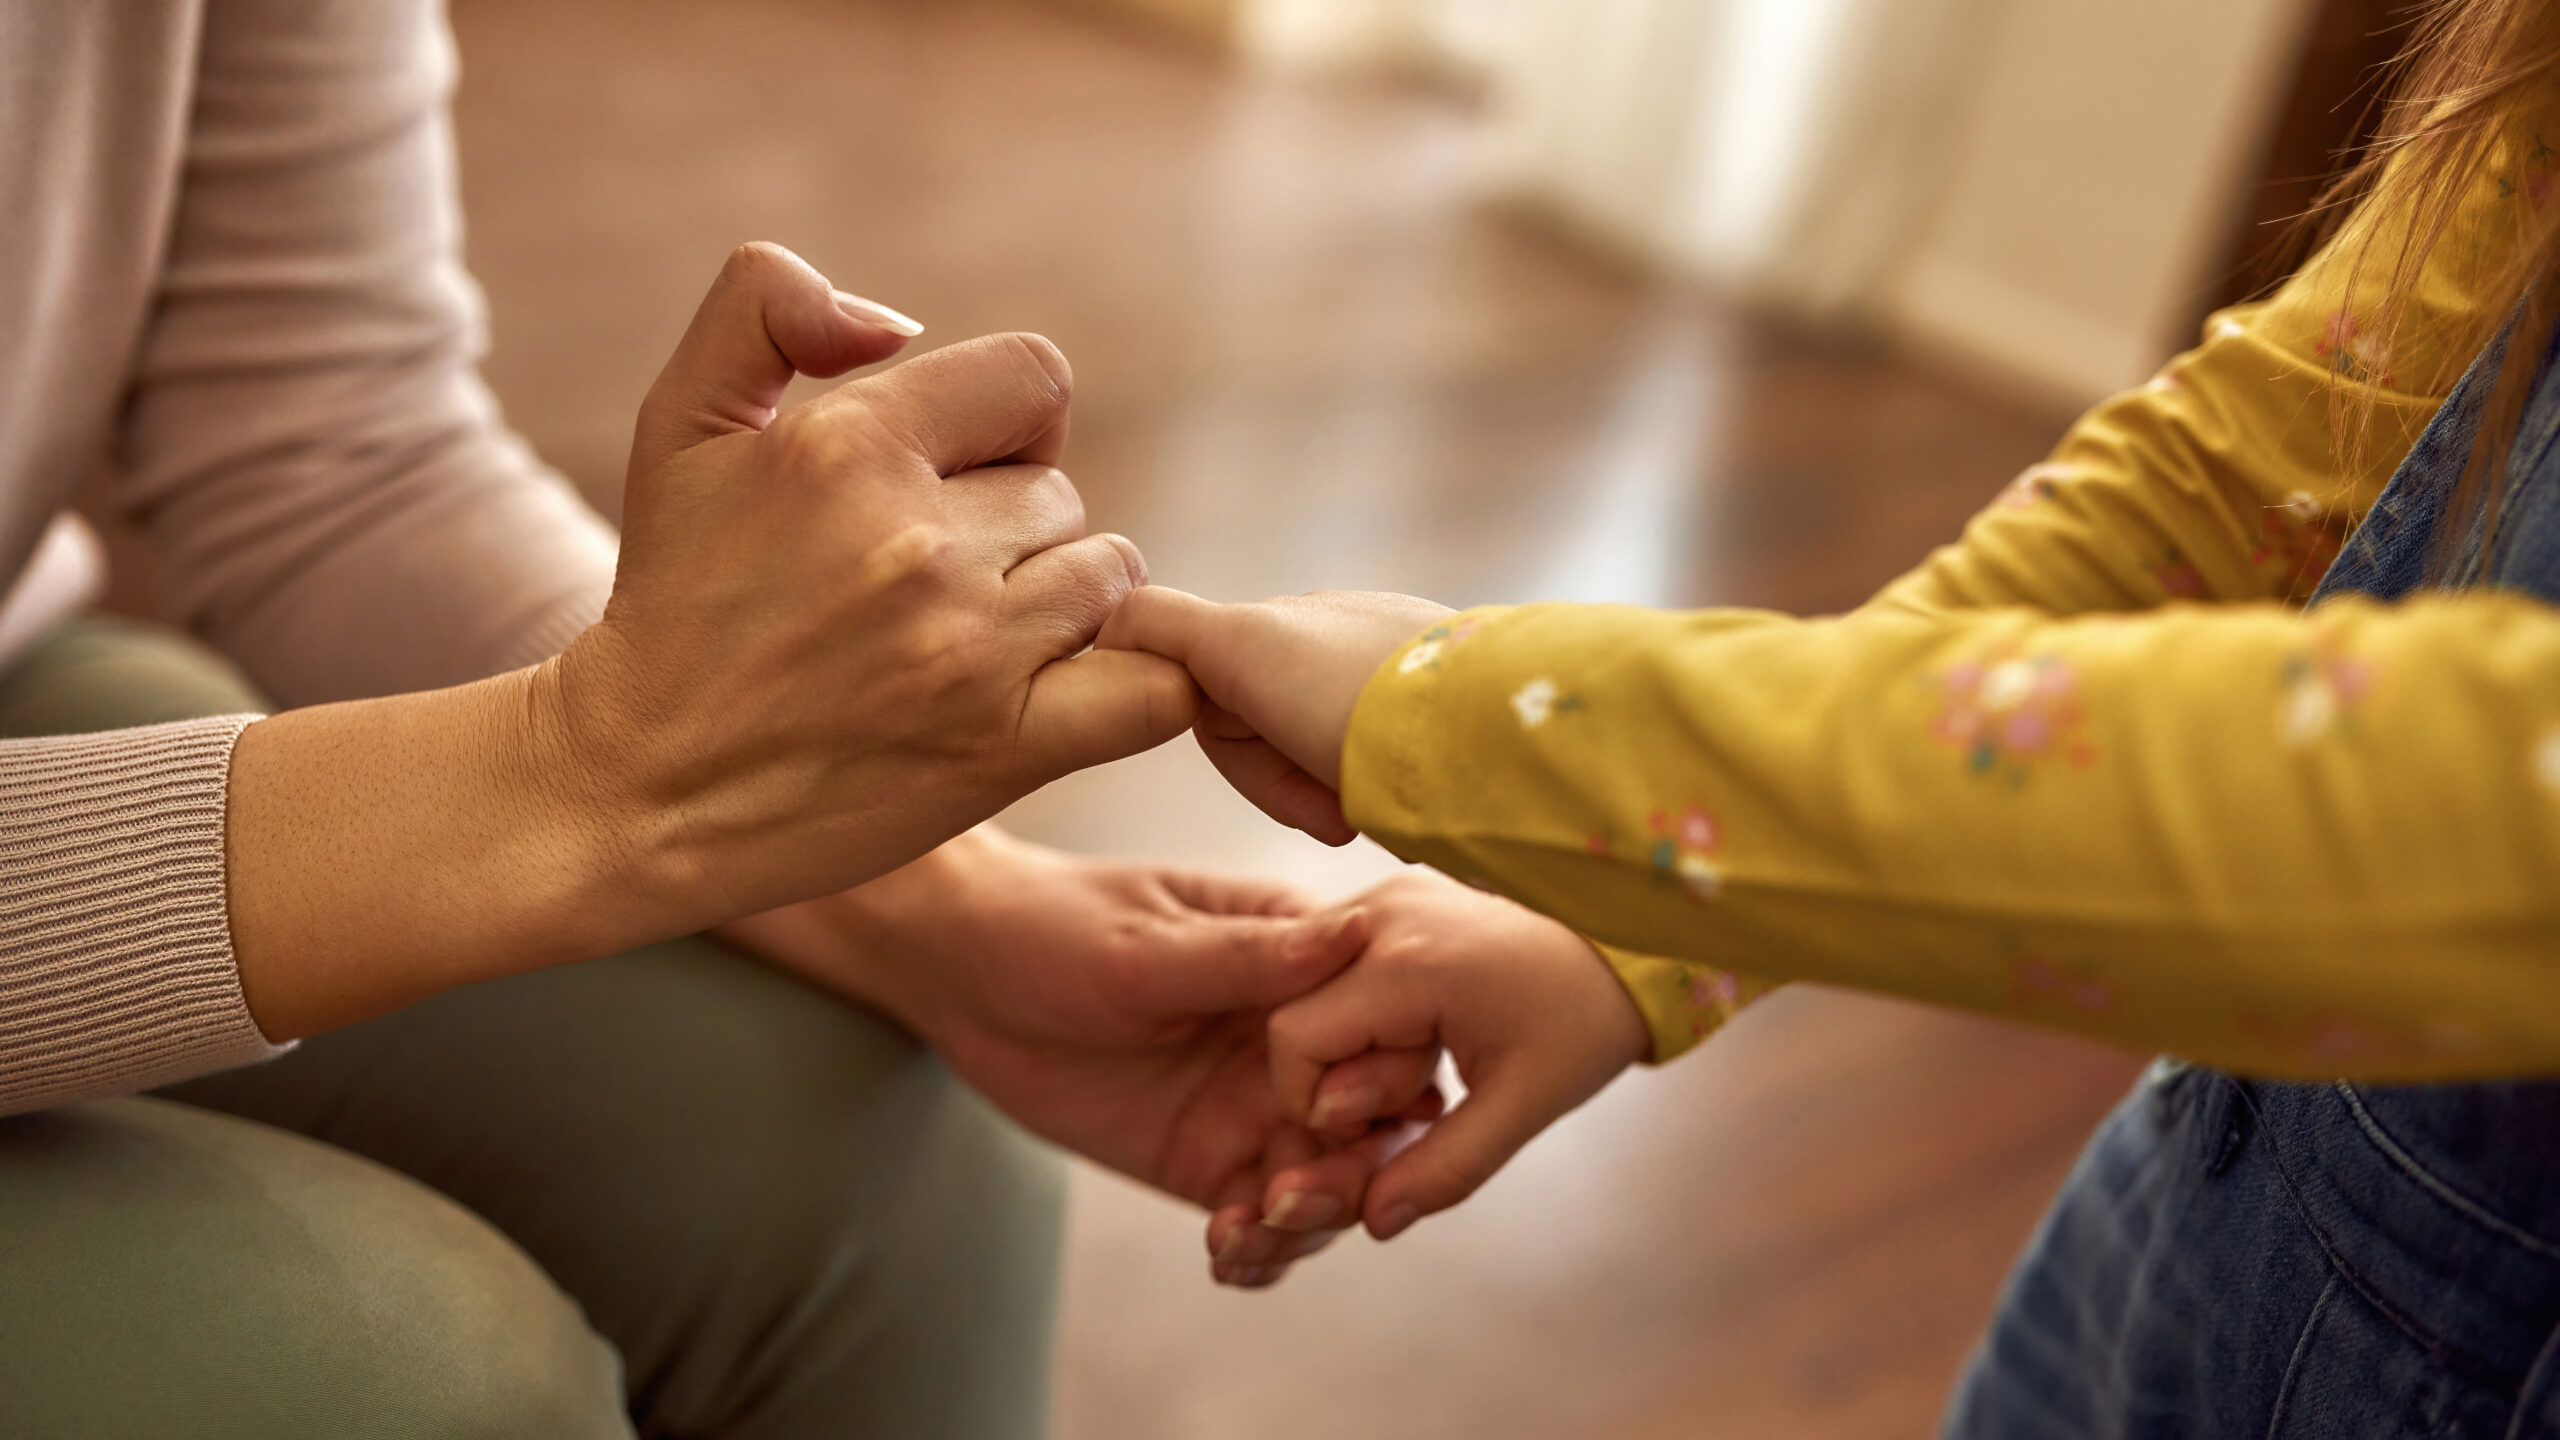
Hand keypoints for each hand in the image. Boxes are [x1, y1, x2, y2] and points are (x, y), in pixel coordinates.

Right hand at [544, 243, 1201, 936]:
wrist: (642, 785)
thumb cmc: (672, 600)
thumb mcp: (680, 420)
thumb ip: (766, 307)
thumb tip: (895, 320)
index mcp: (852, 443)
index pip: (1035, 378)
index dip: (1008, 424)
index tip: (954, 480)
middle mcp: (920, 540)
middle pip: (1062, 493)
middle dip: (1012, 531)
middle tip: (924, 591)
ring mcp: (971, 648)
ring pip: (1110, 579)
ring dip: (1062, 608)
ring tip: (972, 647)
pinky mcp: (1007, 749)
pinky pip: (1153, 690)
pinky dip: (1138, 687)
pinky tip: (1068, 697)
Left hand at [719, 827, 1443, 1287]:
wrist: (961, 973)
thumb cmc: (1055, 926)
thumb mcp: (1148, 946)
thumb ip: (1249, 959)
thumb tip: (1356, 936)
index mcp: (1303, 963)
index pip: (1386, 1026)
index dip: (1383, 1080)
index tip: (1339, 1115)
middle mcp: (1296, 1041)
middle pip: (1370, 1123)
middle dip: (1351, 1173)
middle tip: (1292, 1200)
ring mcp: (1256, 1105)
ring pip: (1324, 1183)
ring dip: (1306, 1222)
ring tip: (1246, 1231)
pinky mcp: (1209, 1160)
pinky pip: (1260, 1220)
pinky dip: (1259, 1252)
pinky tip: (1225, 1254)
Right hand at [1096, 588, 1450, 843]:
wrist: (1489, 736)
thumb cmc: (1355, 697)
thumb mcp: (1239, 645)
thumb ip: (1161, 624)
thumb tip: (1110, 619)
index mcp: (1299, 617)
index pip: (1214, 689)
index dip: (1232, 748)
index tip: (1270, 772)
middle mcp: (1347, 637)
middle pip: (1265, 731)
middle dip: (1286, 782)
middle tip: (1330, 817)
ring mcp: (1398, 676)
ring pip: (1320, 760)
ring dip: (1329, 796)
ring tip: (1367, 816)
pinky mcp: (1446, 716)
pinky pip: (1382, 768)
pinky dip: (1377, 797)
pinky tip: (1402, 808)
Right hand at [1257, 869, 1646, 1246]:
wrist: (1631, 942)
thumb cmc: (1585, 1019)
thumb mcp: (1524, 1105)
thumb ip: (1444, 1167)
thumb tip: (1373, 1222)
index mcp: (1409, 962)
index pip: (1294, 1041)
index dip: (1320, 1104)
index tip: (1385, 1124)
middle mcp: (1381, 912)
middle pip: (1291, 1013)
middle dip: (1335, 1075)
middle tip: (1412, 1095)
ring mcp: (1385, 896)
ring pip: (1307, 989)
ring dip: (1347, 1042)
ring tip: (1422, 1058)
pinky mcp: (1392, 898)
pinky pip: (1336, 967)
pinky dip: (1359, 1012)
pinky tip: (1417, 1031)